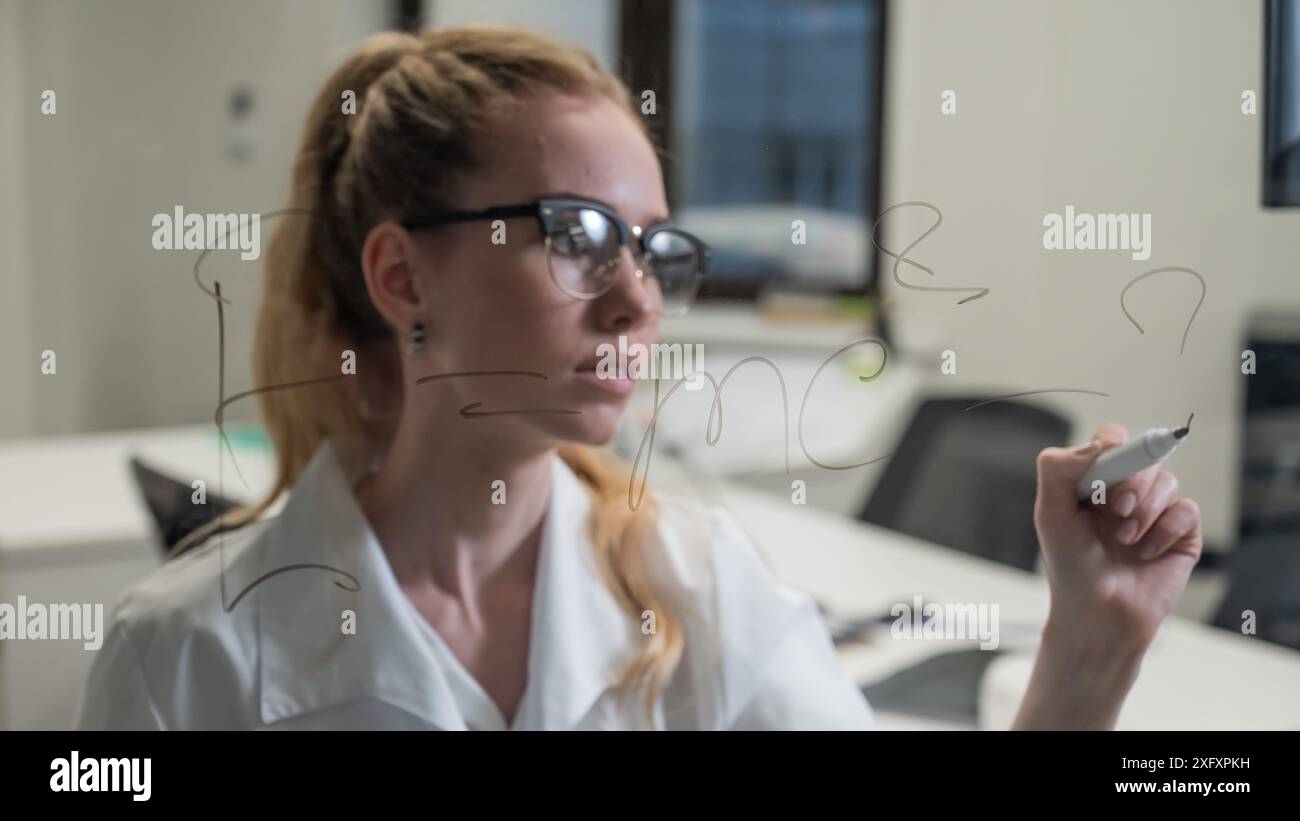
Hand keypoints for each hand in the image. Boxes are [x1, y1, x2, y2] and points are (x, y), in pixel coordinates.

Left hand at [1011, 423, 1202, 728]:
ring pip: (1167, 481)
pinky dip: (1165, 529)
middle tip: (1117, 509)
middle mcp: (1126, 492)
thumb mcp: (1050, 513)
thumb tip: (1099, 444)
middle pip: (1145, 454)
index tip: (1105, 470)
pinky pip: (1186, 510)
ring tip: (1125, 539)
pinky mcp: (1181, 533)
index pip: (1112, 440)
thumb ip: (1059, 469)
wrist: (1099, 614)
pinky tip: (1146, 553)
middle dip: (1132, 480)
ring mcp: (1155, 511)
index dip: (1113, 447)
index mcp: (1094, 482)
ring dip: (1145, 509)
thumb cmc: (1071, 567)